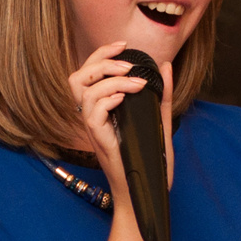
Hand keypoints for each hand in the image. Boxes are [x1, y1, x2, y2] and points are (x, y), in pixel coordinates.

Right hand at [68, 43, 158, 226]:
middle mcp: (92, 119)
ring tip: (135, 82)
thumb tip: (164, 67)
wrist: (147, 194)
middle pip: (76, 78)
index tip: (124, 46)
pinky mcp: (100, 142)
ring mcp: (94, 131)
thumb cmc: (149, 164)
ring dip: (110, 81)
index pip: (87, 75)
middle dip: (100, 62)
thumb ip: (160, 95)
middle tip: (127, 64)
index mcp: (101, 112)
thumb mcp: (158, 122)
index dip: (101, 55)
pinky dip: (108, 100)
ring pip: (83, 93)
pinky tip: (127, 98)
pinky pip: (92, 114)